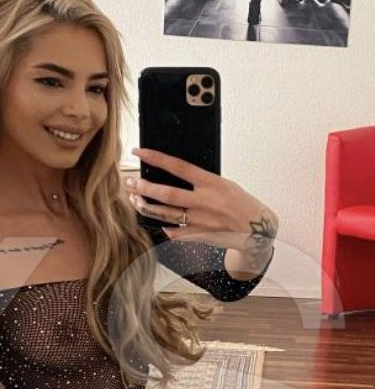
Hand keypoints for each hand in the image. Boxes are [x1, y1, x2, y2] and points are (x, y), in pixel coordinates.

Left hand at [126, 147, 277, 253]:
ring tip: (134, 199)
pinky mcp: (199, 236)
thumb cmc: (241, 203)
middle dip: (145, 188)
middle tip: (130, 183)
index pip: (178, 167)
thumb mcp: (225, 184)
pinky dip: (163, 227)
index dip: (156, 158)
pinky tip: (154, 221)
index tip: (140, 152)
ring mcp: (200, 221)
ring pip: (165, 215)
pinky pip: (174, 233)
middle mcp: (205, 202)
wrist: (256, 229)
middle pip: (167, 194)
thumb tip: (177, 174)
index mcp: (212, 183)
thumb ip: (201, 181)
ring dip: (146, 207)